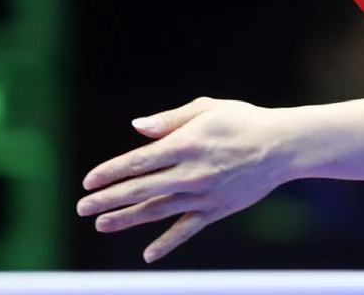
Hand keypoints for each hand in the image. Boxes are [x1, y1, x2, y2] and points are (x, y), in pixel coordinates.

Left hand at [77, 97, 290, 262]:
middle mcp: (189, 173)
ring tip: (101, 225)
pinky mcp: (216, 210)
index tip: (88, 182)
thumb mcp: (205, 108)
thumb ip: (169, 120)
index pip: (137, 162)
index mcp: (184, 144)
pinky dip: (167, 243)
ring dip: (126, 220)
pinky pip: (186, 230)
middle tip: (82, 208)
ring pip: (157, 211)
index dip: (110, 173)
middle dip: (108, 199)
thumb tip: (137, 129)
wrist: (281, 147)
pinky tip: (148, 254)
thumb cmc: (241, 121)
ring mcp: (202, 195)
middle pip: (140, 190)